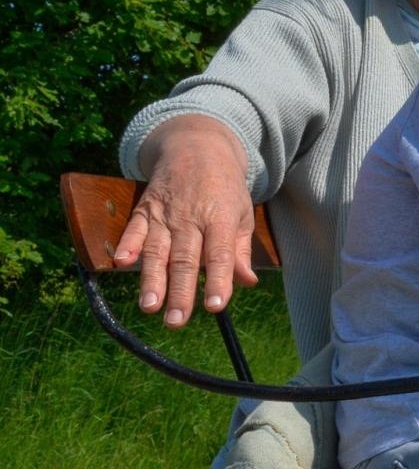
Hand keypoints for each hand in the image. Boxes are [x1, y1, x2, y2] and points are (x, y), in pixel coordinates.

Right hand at [112, 118, 257, 327]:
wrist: (197, 147)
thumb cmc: (225, 189)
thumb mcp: (242, 214)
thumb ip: (241, 251)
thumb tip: (247, 282)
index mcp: (221, 218)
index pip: (220, 254)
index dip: (217, 280)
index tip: (214, 307)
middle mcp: (191, 217)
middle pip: (185, 259)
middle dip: (180, 292)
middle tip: (176, 321)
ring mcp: (166, 213)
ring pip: (158, 249)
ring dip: (152, 279)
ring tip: (149, 306)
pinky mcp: (145, 209)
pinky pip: (134, 228)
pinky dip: (127, 244)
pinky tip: (121, 263)